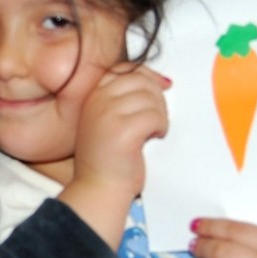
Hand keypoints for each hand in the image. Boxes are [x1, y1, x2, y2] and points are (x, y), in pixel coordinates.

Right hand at [59, 64, 169, 247]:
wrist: (99, 189)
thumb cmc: (107, 159)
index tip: (164, 86)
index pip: (124, 69)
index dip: (148, 74)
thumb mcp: (107, 121)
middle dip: (157, 96)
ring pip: (150, 98)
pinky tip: (155, 137)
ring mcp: (108, 114)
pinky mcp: (122, 130)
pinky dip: (161, 126)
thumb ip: (123, 100)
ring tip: (155, 130)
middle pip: (140, 80)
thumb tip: (161, 82)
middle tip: (157, 118)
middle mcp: (97, 100)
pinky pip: (154, 116)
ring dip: (160, 113)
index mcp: (92, 96)